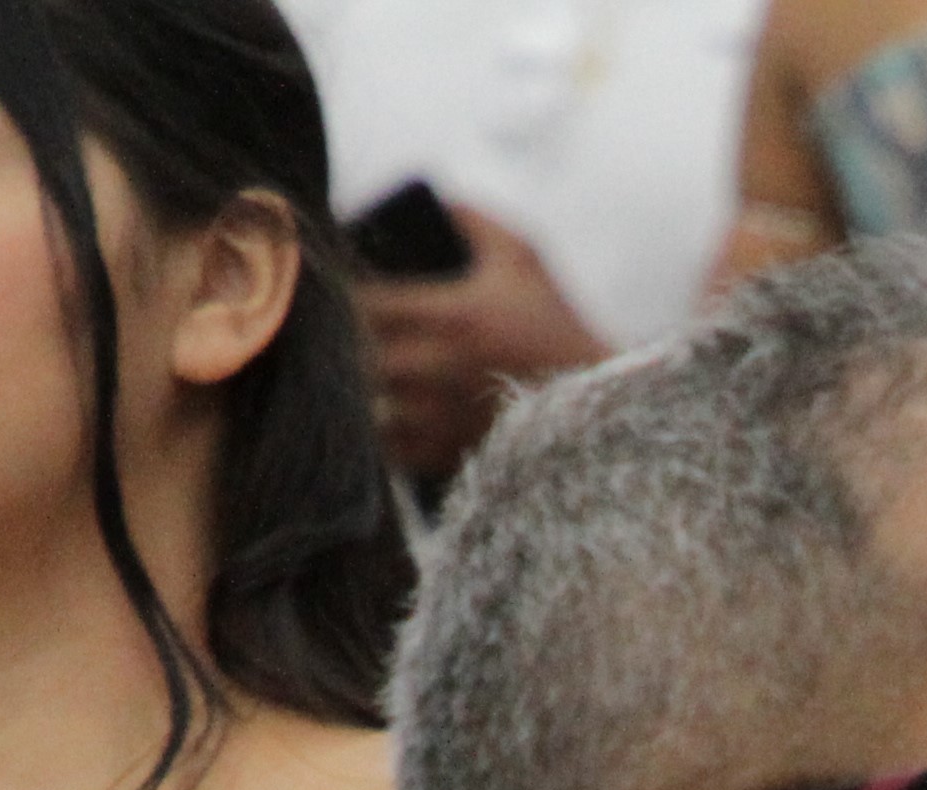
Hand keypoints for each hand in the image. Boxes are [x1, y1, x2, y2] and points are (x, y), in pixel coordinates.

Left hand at [357, 210, 616, 487]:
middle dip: (344, 341)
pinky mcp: (445, 452)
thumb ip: (479, 222)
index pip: (369, 302)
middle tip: (333, 329)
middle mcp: (440, 368)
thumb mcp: (527, 259)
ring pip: (366, 403)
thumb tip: (438, 200)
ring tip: (351, 372)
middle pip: (359, 355)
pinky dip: (374, 430)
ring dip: (356, 388)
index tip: (340, 287)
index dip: (344, 294)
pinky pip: (386, 446)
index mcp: (455, 316)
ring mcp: (440, 415)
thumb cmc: (557, 326)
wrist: (593, 406)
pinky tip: (377, 412)